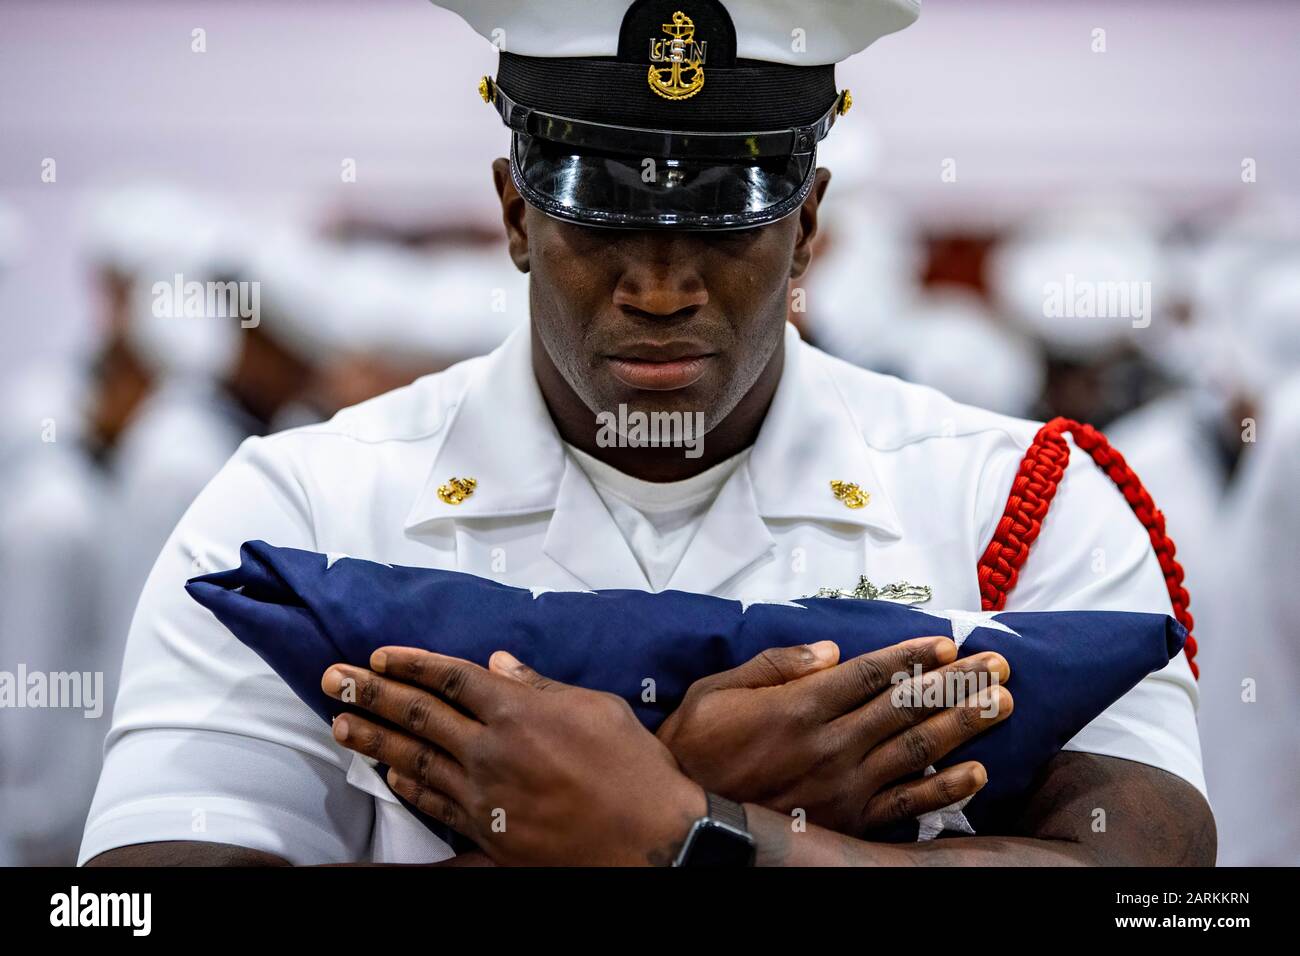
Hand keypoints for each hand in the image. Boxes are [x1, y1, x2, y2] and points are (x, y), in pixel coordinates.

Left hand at [321, 649, 705, 865]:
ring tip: (340, 724)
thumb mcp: (595, 706)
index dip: (410, 664)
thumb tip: (499, 663)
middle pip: (418, 715)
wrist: (650, 836)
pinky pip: (436, 803)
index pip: (449, 678)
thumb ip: (540, 685)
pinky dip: (408, 787)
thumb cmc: (633, 766)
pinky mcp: (489, 831)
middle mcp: (492, 749)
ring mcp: (485, 794)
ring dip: (373, 739)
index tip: (379, 656)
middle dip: (371, 694)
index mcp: (518, 710)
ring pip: (415, 760)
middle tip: (333, 679)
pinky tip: (386, 773)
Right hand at [655, 637, 1011, 834]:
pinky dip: (945, 791)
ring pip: (916, 750)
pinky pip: (907, 806)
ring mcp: (844, 786)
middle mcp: (829, 744)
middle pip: (906, 706)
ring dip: (963, 724)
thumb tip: (829, 651)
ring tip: (1000, 703)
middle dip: (956, 682)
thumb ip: (774, 666)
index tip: (946, 641)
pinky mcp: (850, 821)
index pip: (869, 674)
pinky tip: (976, 773)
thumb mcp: (716, 691)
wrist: (687, 821)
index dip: (911, 656)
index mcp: (798, 707)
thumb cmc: (696, 747)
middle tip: (996, 664)